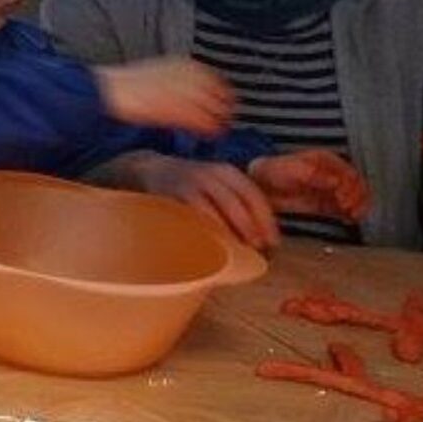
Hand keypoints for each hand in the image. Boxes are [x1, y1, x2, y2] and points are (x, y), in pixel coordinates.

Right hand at [94, 57, 236, 134]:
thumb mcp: (158, 73)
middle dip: (224, 108)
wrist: (108, 92)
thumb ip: (178, 80)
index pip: (216, 80)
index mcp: (184, 65)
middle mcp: (188, 77)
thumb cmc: (126, 86)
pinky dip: (208, 128)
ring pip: (214, 109)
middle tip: (225, 120)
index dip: (222, 94)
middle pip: (220, 94)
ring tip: (218, 130)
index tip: (224, 104)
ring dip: (219, 120)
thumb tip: (191, 91)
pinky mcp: (177, 110)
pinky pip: (202, 121)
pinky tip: (207, 134)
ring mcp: (184, 93)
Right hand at [116, 152, 278, 248]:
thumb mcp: (217, 186)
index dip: (266, 220)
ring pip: (214, 210)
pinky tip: (211, 244)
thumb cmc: (190, 187)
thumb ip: (239, 204)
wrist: (148, 170)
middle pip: (237, 202)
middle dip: (250, 228)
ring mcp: (188, 183)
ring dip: (228, 233)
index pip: (253, 195)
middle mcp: (210, 174)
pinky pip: (191, 216)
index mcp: (227, 172)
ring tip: (235, 250)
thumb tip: (266, 238)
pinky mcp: (170, 196)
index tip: (274, 241)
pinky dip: (203, 231)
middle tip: (257, 248)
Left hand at [248, 148, 369, 222]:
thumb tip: (335, 181)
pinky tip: (349, 220)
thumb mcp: (291, 170)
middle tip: (348, 208)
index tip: (342, 198)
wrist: (260, 186)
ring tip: (353, 216)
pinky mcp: (328, 203)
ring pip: (357, 197)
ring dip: (359, 206)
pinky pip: (347, 209)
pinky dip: (352, 214)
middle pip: (357, 185)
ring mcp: (331, 189)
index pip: (349, 173)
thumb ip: (313, 174)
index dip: (350, 186)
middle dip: (357, 197)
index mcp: (326, 161)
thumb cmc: (272, 172)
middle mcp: (332, 173)